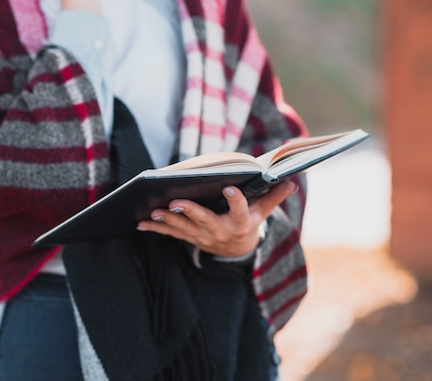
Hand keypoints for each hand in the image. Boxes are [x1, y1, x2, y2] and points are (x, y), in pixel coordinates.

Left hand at [137, 180, 298, 257]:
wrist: (238, 250)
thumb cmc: (249, 222)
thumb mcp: (262, 212)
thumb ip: (274, 196)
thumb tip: (292, 180)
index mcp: (240, 223)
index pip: (240, 210)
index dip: (236, 199)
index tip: (229, 187)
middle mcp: (220, 232)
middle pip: (204, 221)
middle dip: (190, 212)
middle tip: (175, 202)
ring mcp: (203, 237)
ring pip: (184, 228)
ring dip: (167, 221)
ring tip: (152, 212)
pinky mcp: (190, 238)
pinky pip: (171, 234)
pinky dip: (155, 229)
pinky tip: (139, 223)